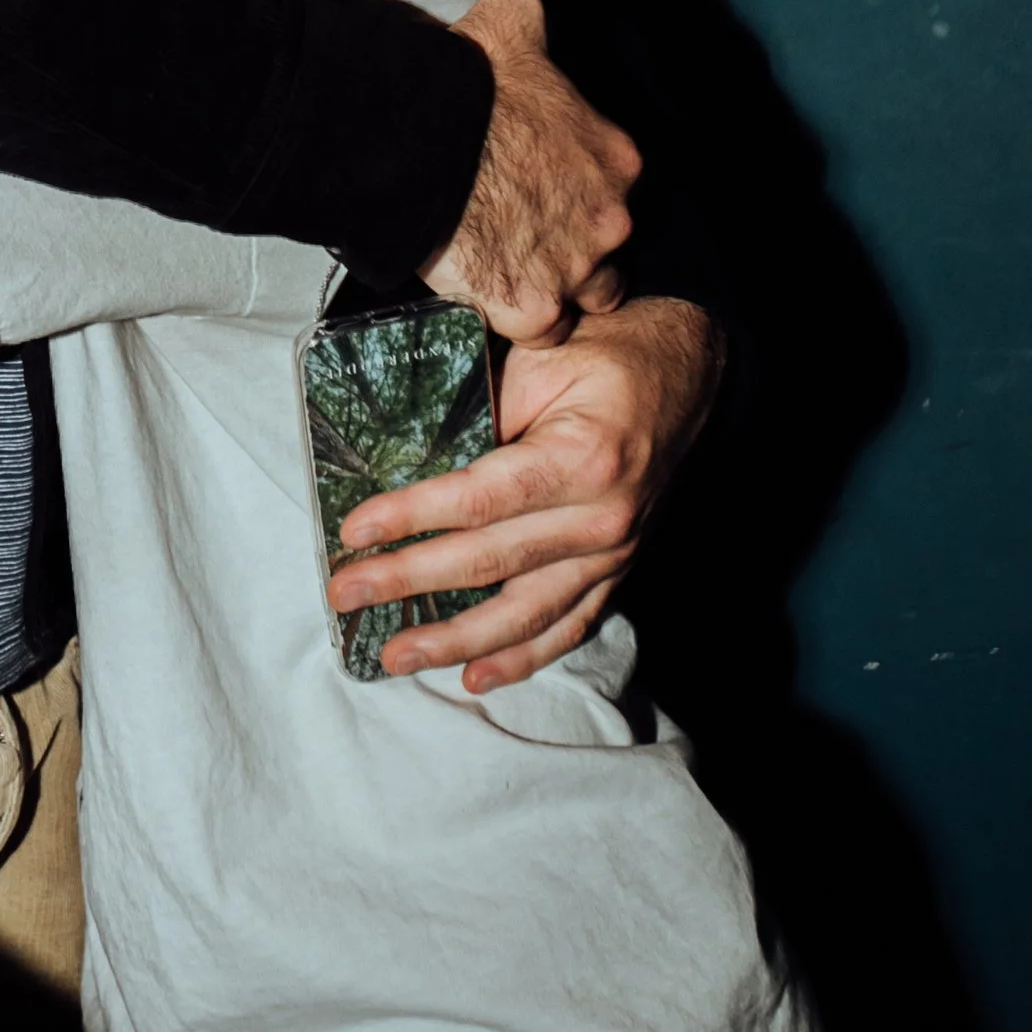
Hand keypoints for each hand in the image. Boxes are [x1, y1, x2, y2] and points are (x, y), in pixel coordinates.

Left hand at [329, 294, 723, 692]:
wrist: (686, 371)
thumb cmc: (603, 354)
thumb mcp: (539, 362)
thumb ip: (485, 413)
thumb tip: (413, 463)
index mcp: (583, 459)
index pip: (481, 499)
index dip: (414, 516)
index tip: (356, 529)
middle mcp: (604, 518)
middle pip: (492, 563)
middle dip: (410, 582)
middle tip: (345, 593)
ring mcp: (616, 553)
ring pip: (526, 613)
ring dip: (455, 640)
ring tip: (394, 656)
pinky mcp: (618, 569)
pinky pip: (568, 626)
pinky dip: (522, 658)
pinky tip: (475, 677)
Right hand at [424, 0, 639, 338]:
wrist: (422, 139)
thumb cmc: (467, 82)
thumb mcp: (510, 25)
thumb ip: (530, 20)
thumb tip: (526, 10)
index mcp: (614, 159)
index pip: (612, 193)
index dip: (576, 200)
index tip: (541, 197)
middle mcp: (609, 218)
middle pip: (609, 253)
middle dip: (576, 251)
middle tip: (525, 240)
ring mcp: (574, 268)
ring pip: (584, 299)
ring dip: (556, 292)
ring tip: (510, 276)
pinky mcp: (530, 306)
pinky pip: (538, 330)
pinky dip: (515, 319)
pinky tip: (488, 299)